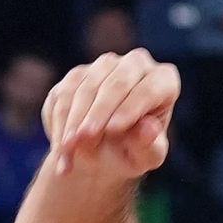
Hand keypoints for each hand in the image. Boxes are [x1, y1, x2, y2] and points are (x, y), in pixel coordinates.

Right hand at [46, 50, 178, 181]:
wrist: (103, 154)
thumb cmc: (132, 153)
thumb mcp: (144, 157)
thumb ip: (149, 145)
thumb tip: (149, 129)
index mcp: (164, 81)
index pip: (148, 89)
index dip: (129, 108)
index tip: (112, 129)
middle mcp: (136, 65)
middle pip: (116, 83)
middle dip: (97, 111)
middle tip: (83, 138)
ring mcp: (105, 66)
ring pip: (86, 87)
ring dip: (74, 120)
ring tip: (68, 150)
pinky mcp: (78, 75)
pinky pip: (64, 95)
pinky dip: (59, 124)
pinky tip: (61, 150)